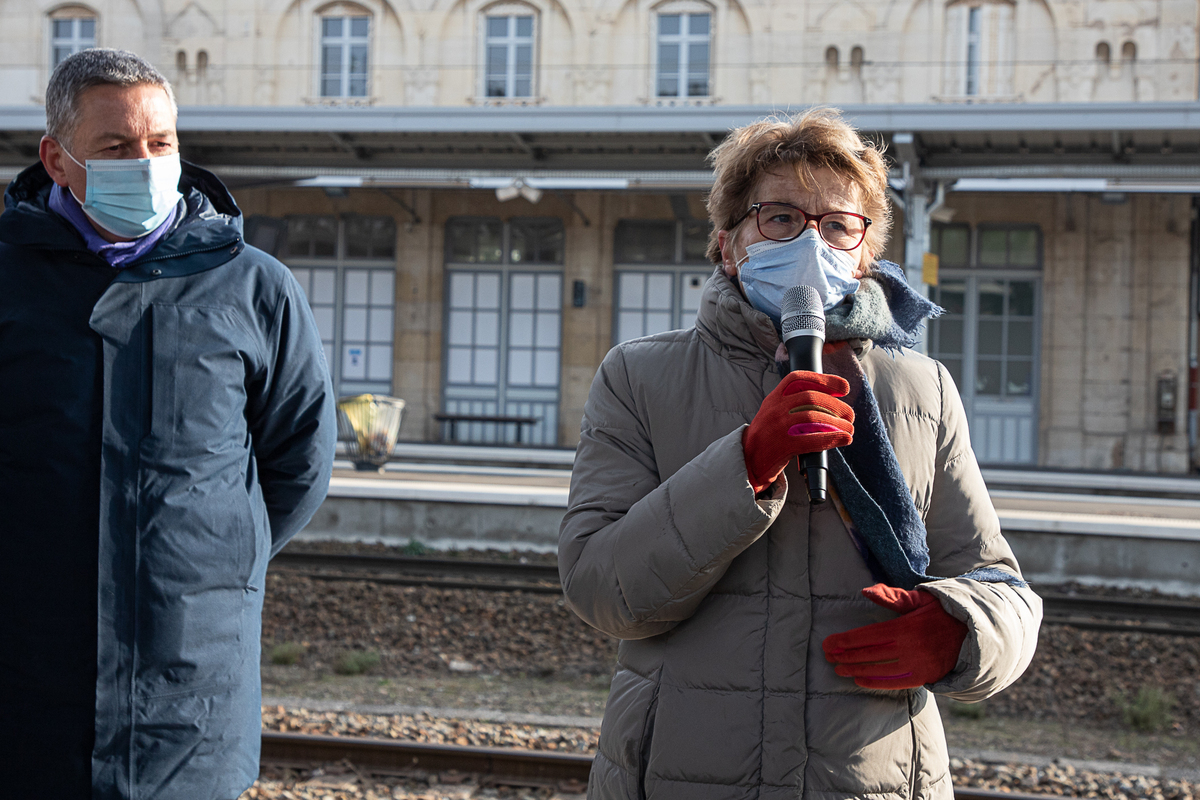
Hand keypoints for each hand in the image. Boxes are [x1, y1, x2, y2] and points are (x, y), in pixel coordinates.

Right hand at [742, 370, 853, 492]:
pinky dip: (832, 438)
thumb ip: (793, 403)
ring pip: (814, 417)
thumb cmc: (767, 437)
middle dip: (836, 405)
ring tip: (849, 429)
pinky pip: (812, 439)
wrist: (747, 461)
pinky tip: (844, 439)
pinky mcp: (782, 446)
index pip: (799, 379)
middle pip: (811, 398)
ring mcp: (777, 427)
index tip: (843, 388)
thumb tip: (829, 400)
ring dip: (838, 423)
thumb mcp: (773, 413)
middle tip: (850, 414)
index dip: (825, 380)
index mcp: (774, 398)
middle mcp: (774, 409)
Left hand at [822, 584, 967, 689]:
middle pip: (871, 654)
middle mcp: (912, 648)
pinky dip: (876, 682)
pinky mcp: (926, 677)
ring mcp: (919, 665)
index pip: (869, 636)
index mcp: (908, 627)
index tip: (828, 643)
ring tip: (839, 669)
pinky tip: (860, 679)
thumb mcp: (919, 599)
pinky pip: (896, 682)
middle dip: (846, 656)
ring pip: (881, 670)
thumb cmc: (940, 612)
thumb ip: (892, 597)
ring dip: (857, 670)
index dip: (846, 641)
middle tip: (827, 656)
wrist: (974, 633)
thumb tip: (866, 591)